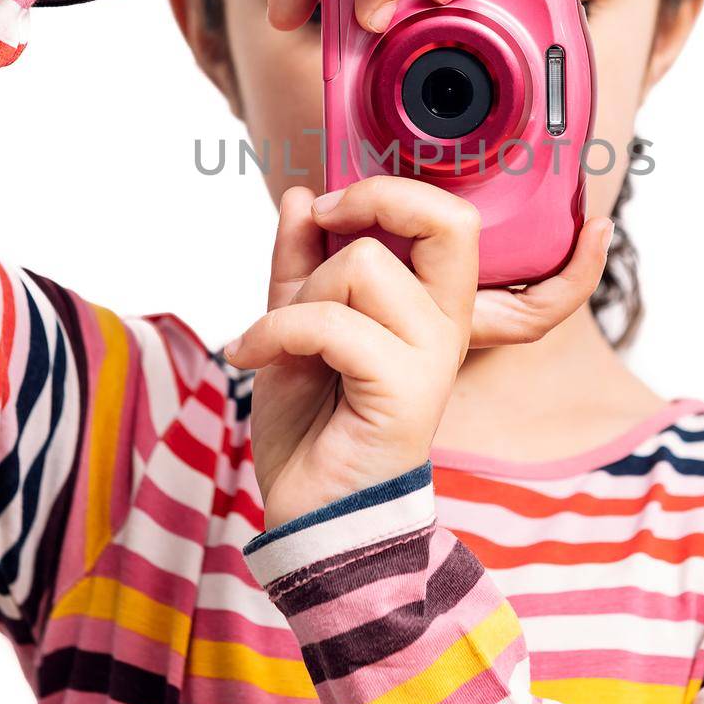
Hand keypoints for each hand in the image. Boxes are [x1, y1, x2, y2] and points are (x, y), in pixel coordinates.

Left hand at [224, 178, 479, 530]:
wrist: (310, 512)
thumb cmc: (312, 425)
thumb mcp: (294, 322)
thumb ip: (301, 260)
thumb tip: (300, 196)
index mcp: (430, 306)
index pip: (452, 217)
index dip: (390, 190)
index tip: (329, 209)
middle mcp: (446, 326)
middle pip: (443, 219)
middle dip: (371, 202)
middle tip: (322, 224)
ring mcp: (433, 357)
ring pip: (362, 266)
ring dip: (298, 297)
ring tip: (277, 340)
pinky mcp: (406, 390)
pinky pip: (330, 323)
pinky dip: (274, 332)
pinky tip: (251, 358)